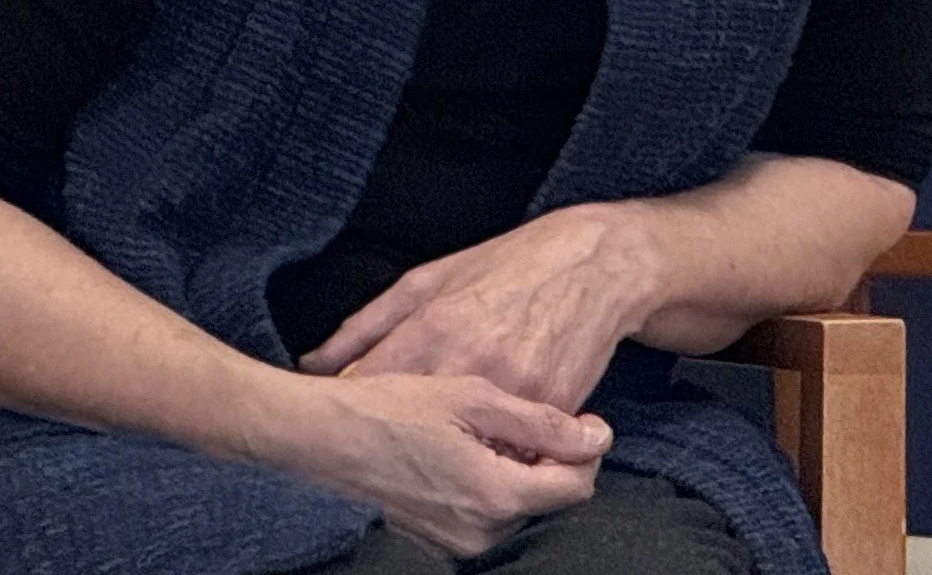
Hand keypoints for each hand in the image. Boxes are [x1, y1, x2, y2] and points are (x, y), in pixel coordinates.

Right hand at [273, 369, 610, 557]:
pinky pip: (486, 513)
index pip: (575, 487)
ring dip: (518, 469)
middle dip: (549, 458)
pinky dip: (489, 481)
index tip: (579, 419)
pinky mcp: (437, 538)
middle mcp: (480, 532)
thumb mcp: (474, 396)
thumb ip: (541, 422)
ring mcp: (456, 541)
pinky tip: (465, 446)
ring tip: (486, 427)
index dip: (585, 449)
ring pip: (518, 505)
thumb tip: (597, 437)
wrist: (328, 434)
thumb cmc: (395, 405)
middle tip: (523, 415)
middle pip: (547, 499)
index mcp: (495, 496)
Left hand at [298, 206, 654, 415]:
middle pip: (411, 427)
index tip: (348, 415)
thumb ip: (366, 323)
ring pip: (464, 447)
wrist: (591, 265)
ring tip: (440, 441)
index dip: (350, 409)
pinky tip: (489, 436)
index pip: (369, 389)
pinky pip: (512, 448)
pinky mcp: (551, 409)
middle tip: (390, 438)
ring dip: (448, 450)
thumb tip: (314, 362)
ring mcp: (513, 390)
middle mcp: (470, 361)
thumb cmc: (504, 268)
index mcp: (433, 326)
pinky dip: (497, 448)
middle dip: (395, 436)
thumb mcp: (428, 280)